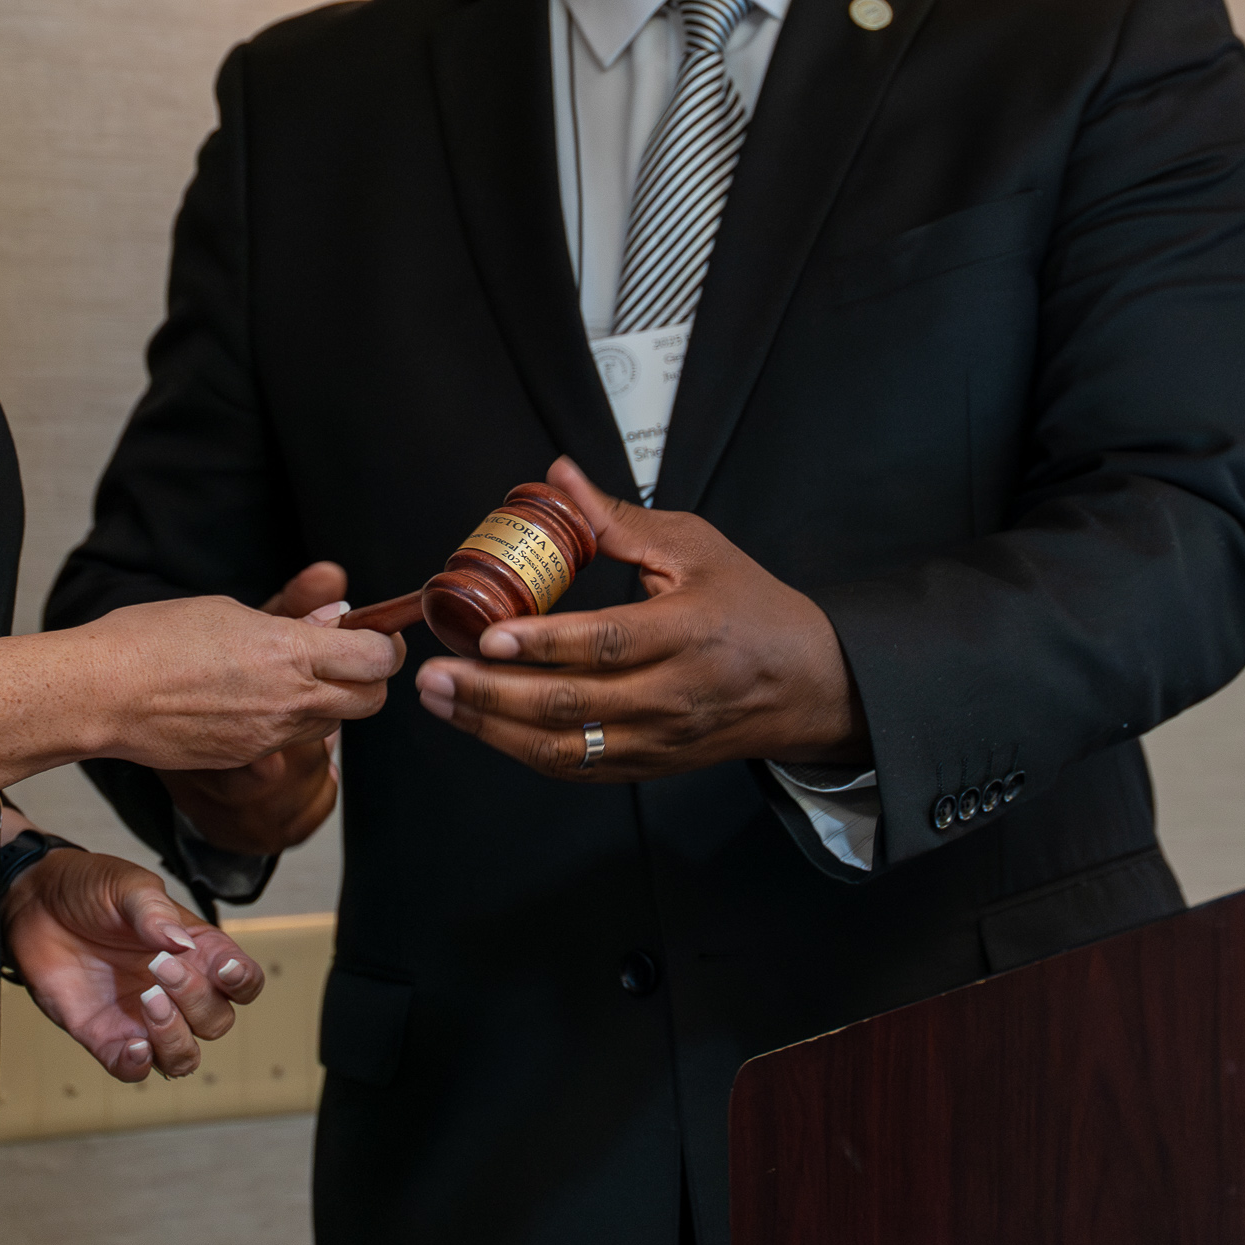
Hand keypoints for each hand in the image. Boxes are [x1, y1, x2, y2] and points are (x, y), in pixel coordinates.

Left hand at [2, 848, 265, 1081]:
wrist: (34, 902)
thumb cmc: (89, 889)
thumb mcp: (126, 885)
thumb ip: (153, 911)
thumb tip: (180, 943)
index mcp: (195, 950)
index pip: (242, 980)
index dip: (243, 982)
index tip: (223, 969)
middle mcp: (176, 990)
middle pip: (217, 1021)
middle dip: (196, 1000)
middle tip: (160, 966)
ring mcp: (142, 1017)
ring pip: (184, 1057)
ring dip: (175, 1038)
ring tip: (147, 1000)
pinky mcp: (105, 1036)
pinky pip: (133, 1070)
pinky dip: (138, 1066)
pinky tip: (132, 1044)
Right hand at [83, 585, 400, 772]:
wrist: (103, 694)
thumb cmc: (154, 640)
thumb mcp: (230, 611)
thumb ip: (291, 621)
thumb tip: (333, 618)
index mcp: (291, 653)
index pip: (376, 658)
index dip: (382, 644)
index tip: (372, 634)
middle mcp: (291, 701)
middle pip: (370, 701)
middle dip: (368, 679)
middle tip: (346, 657)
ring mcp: (270, 738)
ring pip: (332, 727)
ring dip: (328, 703)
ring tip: (290, 676)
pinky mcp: (247, 762)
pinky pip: (288, 743)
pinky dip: (288, 724)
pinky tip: (253, 702)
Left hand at [411, 456, 863, 780]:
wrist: (808, 684)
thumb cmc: (753, 609)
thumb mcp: (696, 548)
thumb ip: (619, 520)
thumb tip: (558, 477)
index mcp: (688, 633)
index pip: (607, 643)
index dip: (544, 644)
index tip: (489, 634)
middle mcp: (672, 694)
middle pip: (573, 704)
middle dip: (493, 693)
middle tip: (435, 673)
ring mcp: (659, 738)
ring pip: (566, 746)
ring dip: (494, 728)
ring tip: (443, 700)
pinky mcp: (649, 764)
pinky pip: (579, 767)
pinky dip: (524, 751)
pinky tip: (483, 726)